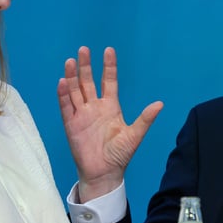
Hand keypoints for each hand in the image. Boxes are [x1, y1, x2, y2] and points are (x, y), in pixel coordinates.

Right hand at [58, 46, 162, 201]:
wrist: (104, 173)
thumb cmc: (119, 155)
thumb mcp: (134, 135)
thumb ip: (145, 119)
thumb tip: (160, 104)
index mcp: (111, 107)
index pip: (109, 81)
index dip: (108, 66)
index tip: (108, 50)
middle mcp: (95, 107)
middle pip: (88, 82)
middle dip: (86, 66)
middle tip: (84, 49)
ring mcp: (82, 115)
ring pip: (75, 91)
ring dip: (72, 76)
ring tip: (70, 61)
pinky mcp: (71, 124)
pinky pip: (66, 107)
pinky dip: (64, 95)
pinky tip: (63, 82)